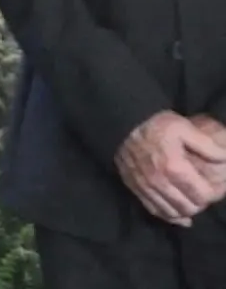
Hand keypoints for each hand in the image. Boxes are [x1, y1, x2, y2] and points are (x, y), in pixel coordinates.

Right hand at [115, 111, 225, 225]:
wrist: (121, 121)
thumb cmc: (155, 124)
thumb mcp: (183, 127)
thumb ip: (207, 145)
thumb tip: (225, 159)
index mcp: (174, 167)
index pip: (203, 196)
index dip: (214, 193)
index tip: (215, 186)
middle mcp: (159, 182)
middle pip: (189, 208)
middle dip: (200, 203)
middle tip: (202, 193)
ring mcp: (145, 187)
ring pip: (172, 212)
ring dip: (185, 211)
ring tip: (191, 201)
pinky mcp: (134, 188)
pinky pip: (154, 210)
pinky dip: (168, 215)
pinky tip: (178, 215)